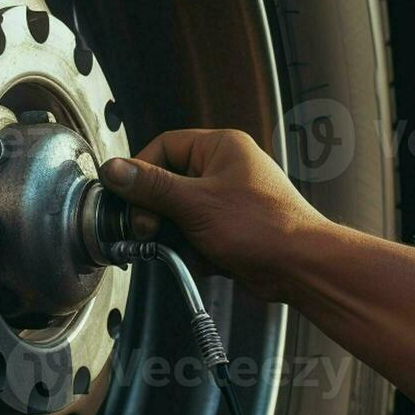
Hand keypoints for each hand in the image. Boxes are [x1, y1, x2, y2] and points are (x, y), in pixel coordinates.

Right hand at [99, 129, 329, 301]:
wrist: (299, 267)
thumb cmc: (264, 226)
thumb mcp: (196, 203)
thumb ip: (151, 187)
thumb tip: (114, 170)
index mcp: (220, 147)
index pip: (164, 147)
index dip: (141, 172)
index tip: (126, 197)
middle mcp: (224, 169)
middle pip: (167, 183)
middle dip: (158, 212)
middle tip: (149, 229)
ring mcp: (226, 200)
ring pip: (177, 214)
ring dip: (175, 235)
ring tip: (186, 247)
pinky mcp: (228, 229)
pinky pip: (193, 234)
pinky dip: (193, 250)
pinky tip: (206, 259)